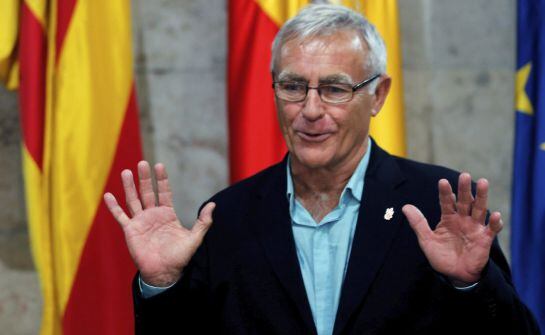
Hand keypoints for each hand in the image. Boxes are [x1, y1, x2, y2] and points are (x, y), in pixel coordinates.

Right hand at [103, 161, 214, 286]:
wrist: (164, 273)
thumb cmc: (180, 257)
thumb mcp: (195, 238)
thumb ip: (203, 222)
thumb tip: (213, 205)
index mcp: (167, 214)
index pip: (164, 192)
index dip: (162, 179)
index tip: (159, 165)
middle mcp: (153, 215)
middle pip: (147, 192)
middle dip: (145, 178)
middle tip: (142, 163)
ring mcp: (141, 222)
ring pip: (133, 200)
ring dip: (129, 186)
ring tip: (125, 172)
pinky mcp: (130, 231)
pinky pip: (120, 216)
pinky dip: (114, 206)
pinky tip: (108, 195)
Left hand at [402, 173, 502, 285]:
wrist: (454, 275)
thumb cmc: (441, 256)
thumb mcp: (426, 240)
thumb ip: (418, 223)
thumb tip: (405, 207)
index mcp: (448, 218)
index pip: (447, 202)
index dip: (445, 192)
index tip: (442, 181)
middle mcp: (462, 219)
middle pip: (465, 201)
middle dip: (464, 189)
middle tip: (464, 175)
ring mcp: (474, 228)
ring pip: (479, 209)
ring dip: (481, 196)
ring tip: (483, 182)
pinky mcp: (485, 239)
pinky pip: (492, 229)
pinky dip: (495, 222)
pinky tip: (495, 215)